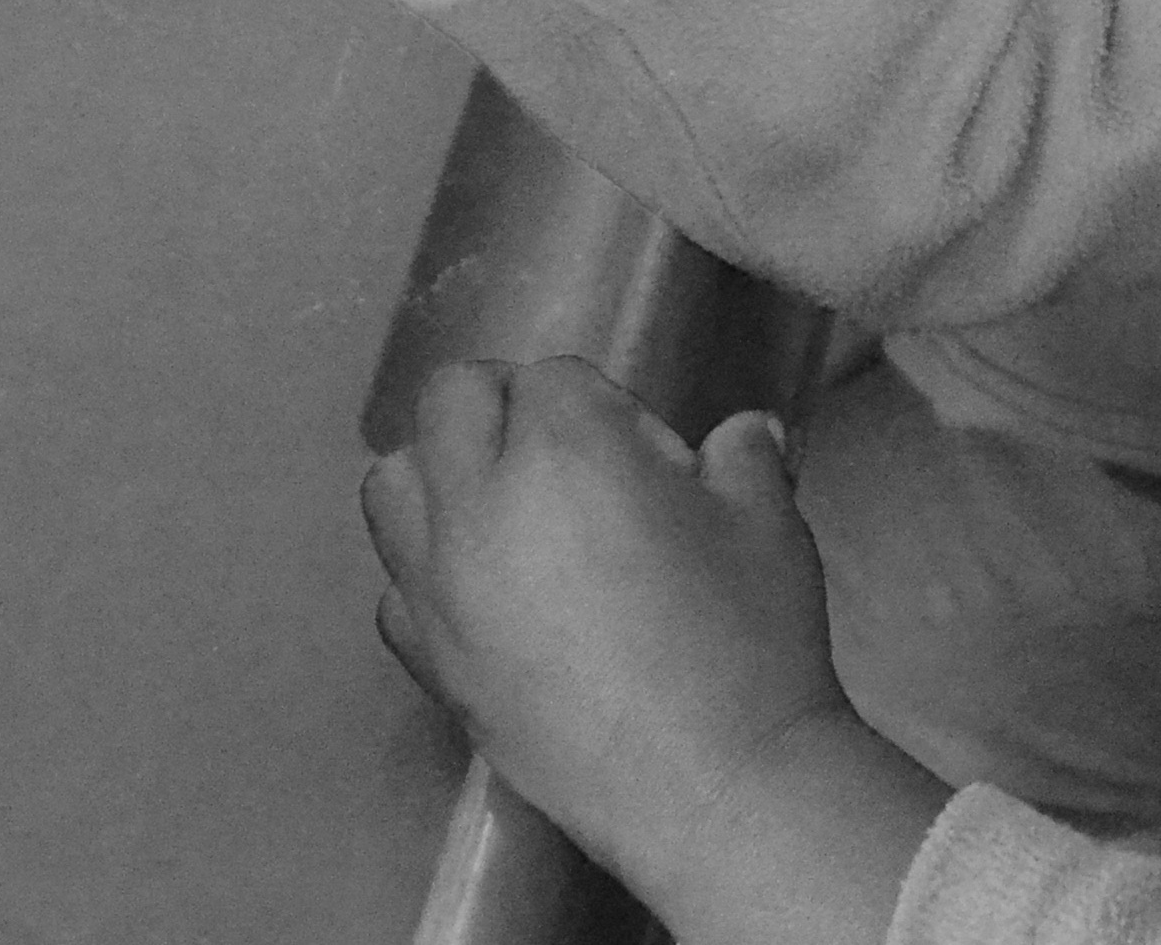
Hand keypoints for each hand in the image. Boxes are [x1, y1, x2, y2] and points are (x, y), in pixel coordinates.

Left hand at [365, 363, 913, 897]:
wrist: (708, 785)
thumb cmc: (747, 637)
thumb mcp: (768, 519)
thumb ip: (743, 455)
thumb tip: (738, 437)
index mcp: (564, 447)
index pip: (554, 375)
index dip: (606, 404)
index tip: (649, 455)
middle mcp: (477, 503)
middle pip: (451, 401)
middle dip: (508, 408)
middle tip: (572, 459)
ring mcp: (437, 588)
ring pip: (392, 483)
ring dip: (442, 476)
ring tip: (507, 513)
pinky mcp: (428, 663)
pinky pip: (395, 588)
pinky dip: (428, 575)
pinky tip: (490, 599)